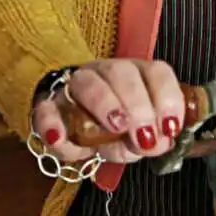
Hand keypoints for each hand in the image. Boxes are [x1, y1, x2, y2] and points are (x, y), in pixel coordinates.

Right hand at [30, 59, 187, 167]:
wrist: (73, 131)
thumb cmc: (114, 131)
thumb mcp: (136, 139)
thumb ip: (149, 141)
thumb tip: (159, 143)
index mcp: (137, 76)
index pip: (156, 73)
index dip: (167, 98)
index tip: (170, 127)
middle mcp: (107, 73)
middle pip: (122, 73)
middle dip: (137, 104)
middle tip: (143, 135)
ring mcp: (74, 86)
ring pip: (87, 82)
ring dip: (104, 103)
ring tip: (116, 128)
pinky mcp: (47, 105)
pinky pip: (46, 109)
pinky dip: (52, 123)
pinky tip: (59, 137)